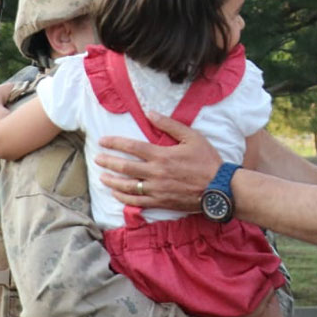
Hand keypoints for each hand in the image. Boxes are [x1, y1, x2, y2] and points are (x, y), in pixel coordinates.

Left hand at [96, 112, 222, 211]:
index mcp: (161, 155)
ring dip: (112, 181)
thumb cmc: (207, 161)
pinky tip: (116, 194)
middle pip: (124, 167)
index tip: (103, 141)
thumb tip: (151, 114)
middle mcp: (155, 173)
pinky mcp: (160, 202)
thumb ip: (170, 125)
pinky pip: (137, 201)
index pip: (131, 147)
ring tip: (102, 176)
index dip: (114, 143)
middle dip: (108, 162)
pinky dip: (123, 198)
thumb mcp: (192, 137)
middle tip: (97, 158)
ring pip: (127, 186)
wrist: (219, 188)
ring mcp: (156, 189)